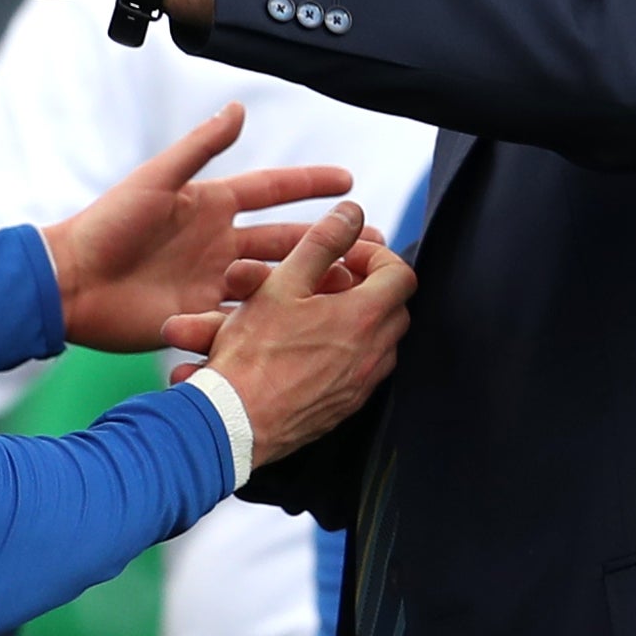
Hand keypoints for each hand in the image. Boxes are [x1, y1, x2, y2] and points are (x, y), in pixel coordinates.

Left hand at [43, 104, 354, 354]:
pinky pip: (251, 317)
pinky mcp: (205, 315)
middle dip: (329, 240)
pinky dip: (282, 319)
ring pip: (278, 280)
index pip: (273, 190)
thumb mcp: (156, 180)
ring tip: (356, 287)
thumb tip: (238, 109)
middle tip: (373, 244)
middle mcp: (220, 243)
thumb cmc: (108, 224)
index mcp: (212, 205)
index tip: (350, 181)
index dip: (311, 184)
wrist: (74, 282)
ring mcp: (215, 281)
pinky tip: (315, 324)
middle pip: (287, 239)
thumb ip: (199, 147)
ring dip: (315, 282)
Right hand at [169, 204, 413, 465]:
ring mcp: (361, 385)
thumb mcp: (283, 284)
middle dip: (366, 288)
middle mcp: (373, 354)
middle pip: (393, 308)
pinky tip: (305, 349)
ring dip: (355, 321)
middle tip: (327, 282)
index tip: (343, 255)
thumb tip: (352, 214)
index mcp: (364, 317)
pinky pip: (359, 372)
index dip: (374, 256)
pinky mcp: (344, 408)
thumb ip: (321, 243)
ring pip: (377, 342)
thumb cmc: (253, 355)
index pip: (400, 274)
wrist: (235, 422)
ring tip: (312, 314)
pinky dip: (344, 353)